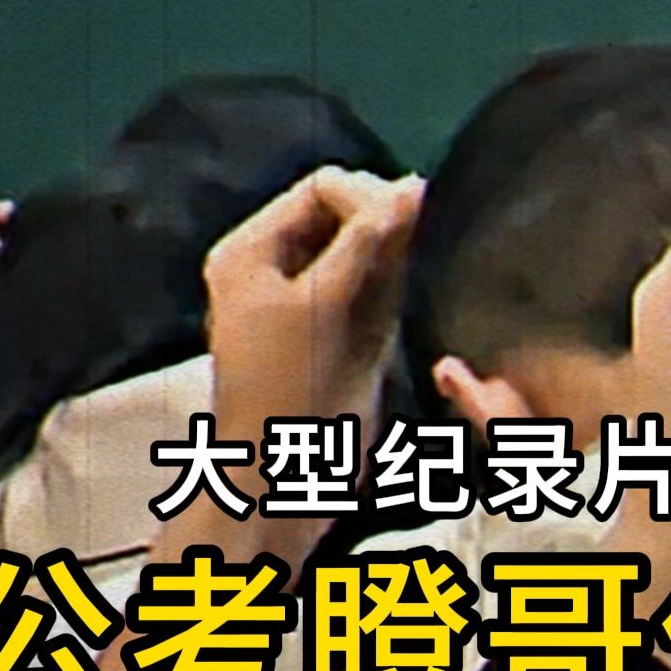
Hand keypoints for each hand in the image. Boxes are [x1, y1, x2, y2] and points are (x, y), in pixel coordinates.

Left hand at [152, 168, 423, 576]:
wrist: (282, 485)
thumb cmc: (294, 392)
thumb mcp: (328, 305)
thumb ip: (368, 242)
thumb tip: (413, 185)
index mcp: (251, 251)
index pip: (322, 188)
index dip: (369, 198)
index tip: (414, 223)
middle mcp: (272, 268)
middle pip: (343, 217)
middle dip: (384, 228)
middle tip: (420, 255)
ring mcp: (302, 303)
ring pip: (362, 255)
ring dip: (394, 262)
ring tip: (414, 282)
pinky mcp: (330, 337)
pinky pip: (368, 291)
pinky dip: (393, 291)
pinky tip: (409, 305)